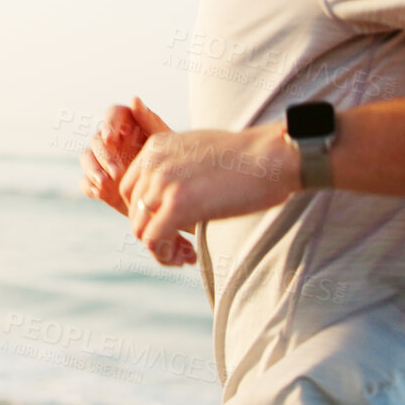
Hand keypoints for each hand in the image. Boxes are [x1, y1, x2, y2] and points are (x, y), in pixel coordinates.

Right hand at [80, 97, 167, 216]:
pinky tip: (98, 191)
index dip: (108, 123)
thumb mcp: (166, 143)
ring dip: (93, 169)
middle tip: (117, 172)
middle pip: (97, 139)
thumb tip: (134, 98)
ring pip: (86, 158)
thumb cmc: (172, 163)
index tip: (111, 138)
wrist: (171, 195)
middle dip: (105, 155)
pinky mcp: (99, 182)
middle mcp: (113, 141)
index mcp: (129, 125)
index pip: (113, 113)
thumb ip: (149, 120)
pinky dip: (89, 185)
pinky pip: (85, 181)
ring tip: (105, 183)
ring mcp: (103, 162)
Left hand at [119, 122, 297, 265]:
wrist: (273, 156)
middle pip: (133, 211)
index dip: (148, 214)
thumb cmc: (247, 159)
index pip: (131, 190)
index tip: (173, 228)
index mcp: (155, 147)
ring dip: (161, 248)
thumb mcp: (198, 153)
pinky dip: (164, 255)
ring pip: (140, 228)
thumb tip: (168, 201)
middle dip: (154, 233)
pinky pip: (153, 239)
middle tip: (181, 248)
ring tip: (185, 256)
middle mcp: (153, 162)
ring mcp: (163, 181)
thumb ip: (176, 170)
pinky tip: (186, 257)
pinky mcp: (179, 203)